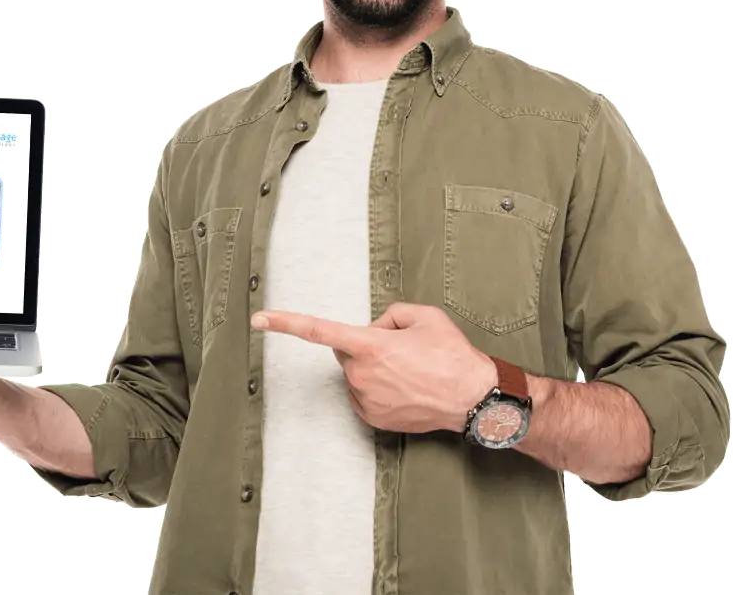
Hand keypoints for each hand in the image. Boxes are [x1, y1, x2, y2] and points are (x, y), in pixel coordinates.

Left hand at [251, 303, 496, 433]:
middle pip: (346, 351)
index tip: (259, 319)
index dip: (285, 323)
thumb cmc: (451, 355)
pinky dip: (378, 389)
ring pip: (356, 374)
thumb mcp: (423, 316)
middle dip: (363, 345)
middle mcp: (361, 374)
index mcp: (369, 344)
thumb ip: (389, 314)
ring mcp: (365, 399)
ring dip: (373, 369)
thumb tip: (374, 329)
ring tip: (410, 372)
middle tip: (400, 350)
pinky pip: (364, 395)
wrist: (474, 398)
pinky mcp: (372, 418)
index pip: (318, 330)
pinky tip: (405, 389)